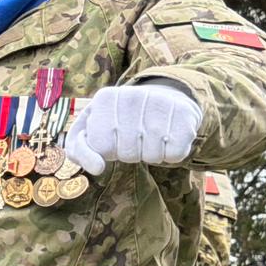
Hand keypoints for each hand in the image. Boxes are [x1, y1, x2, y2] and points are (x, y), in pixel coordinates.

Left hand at [63, 83, 202, 174]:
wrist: (161, 100)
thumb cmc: (118, 121)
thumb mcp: (90, 130)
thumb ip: (80, 150)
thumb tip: (97, 169)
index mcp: (105, 98)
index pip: (100, 145)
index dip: (106, 149)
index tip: (112, 135)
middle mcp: (133, 96)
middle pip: (126, 153)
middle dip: (128, 152)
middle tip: (133, 136)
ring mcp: (161, 103)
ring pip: (151, 156)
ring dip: (149, 153)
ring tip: (149, 135)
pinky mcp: (186, 114)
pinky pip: (174, 155)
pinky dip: (169, 154)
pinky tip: (167, 136)